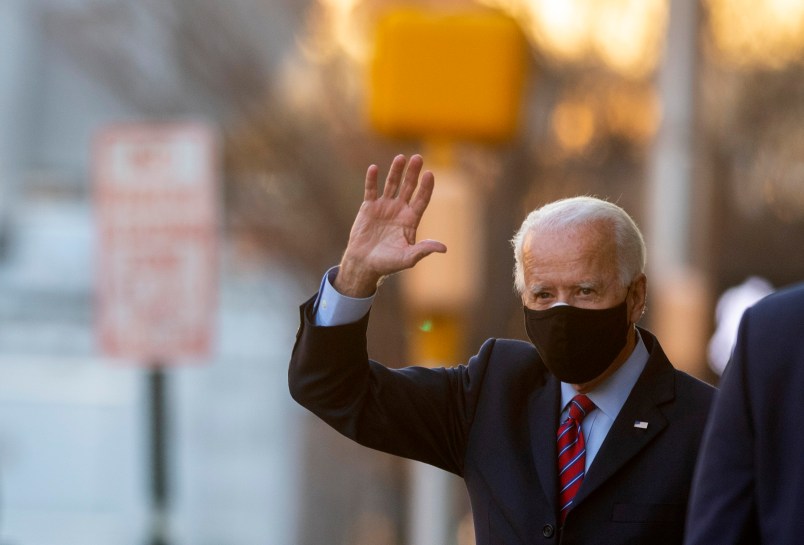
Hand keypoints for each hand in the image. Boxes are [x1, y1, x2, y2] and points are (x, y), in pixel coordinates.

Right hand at [335, 154, 446, 296]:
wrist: (364, 264)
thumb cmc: (387, 263)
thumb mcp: (408, 258)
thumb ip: (423, 250)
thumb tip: (444, 248)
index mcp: (411, 220)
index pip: (422, 199)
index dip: (426, 187)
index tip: (430, 174)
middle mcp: (399, 210)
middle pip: (409, 187)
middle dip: (413, 173)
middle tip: (418, 158)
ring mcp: (384, 206)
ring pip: (392, 184)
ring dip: (395, 171)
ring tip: (400, 158)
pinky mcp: (369, 207)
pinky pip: (371, 190)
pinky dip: (372, 179)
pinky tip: (374, 168)